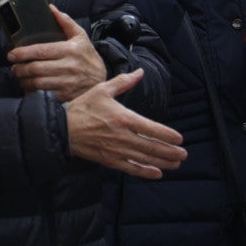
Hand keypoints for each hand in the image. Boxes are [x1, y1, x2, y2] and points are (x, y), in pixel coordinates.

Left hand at [8, 6, 107, 101]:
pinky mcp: (66, 97)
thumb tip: (51, 8)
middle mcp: (69, 66)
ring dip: (23, 80)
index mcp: (70, 49)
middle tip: (14, 67)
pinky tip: (29, 87)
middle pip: (35, 68)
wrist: (102, 81)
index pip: (40, 51)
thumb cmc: (88, 57)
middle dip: (19, 68)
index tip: (12, 54)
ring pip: (37, 83)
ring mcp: (67, 83)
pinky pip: (43, 95)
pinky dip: (32, 92)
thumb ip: (65, 22)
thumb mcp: (80, 37)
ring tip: (19, 76)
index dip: (23, 53)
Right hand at [65, 68, 186, 178]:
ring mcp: (116, 150)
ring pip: (144, 159)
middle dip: (170, 152)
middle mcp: (122, 136)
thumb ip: (124, 82)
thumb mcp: (102, 90)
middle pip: (151, 146)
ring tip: (175, 163)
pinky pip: (130, 169)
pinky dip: (144, 172)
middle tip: (183, 154)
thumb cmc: (83, 107)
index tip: (180, 139)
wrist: (62, 128)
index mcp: (123, 117)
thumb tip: (140, 72)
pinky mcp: (109, 160)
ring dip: (162, 162)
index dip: (167, 135)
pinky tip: (156, 174)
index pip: (151, 128)